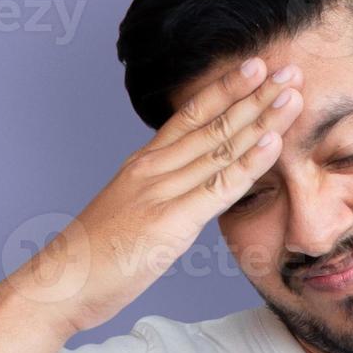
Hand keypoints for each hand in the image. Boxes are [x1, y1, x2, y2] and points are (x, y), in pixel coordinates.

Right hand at [9, 56, 303, 334]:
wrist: (59, 285)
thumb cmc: (94, 257)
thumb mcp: (131, 213)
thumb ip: (162, 195)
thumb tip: (192, 190)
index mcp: (143, 164)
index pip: (191, 115)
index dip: (225, 88)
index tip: (255, 67)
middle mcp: (153, 168)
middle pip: (213, 123)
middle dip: (255, 94)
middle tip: (289, 68)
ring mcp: (161, 192)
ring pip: (221, 146)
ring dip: (261, 118)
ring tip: (292, 92)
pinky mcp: (170, 221)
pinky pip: (219, 187)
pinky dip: (250, 162)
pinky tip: (273, 141)